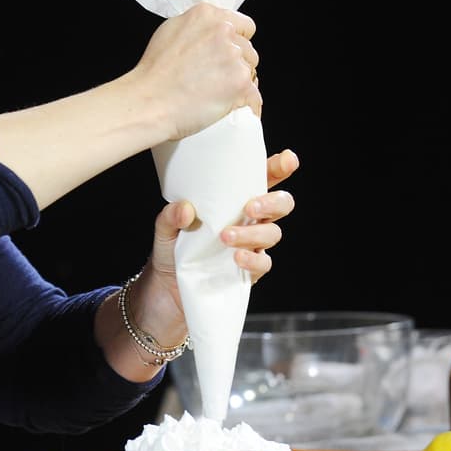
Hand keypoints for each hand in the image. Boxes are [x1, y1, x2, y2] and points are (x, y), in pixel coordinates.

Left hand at [96, 149, 298, 378]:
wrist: (165, 291)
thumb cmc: (169, 250)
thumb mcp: (163, 229)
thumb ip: (170, 216)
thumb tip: (185, 208)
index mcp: (232, 201)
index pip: (260, 179)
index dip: (277, 168)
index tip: (287, 159)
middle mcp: (248, 221)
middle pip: (281, 205)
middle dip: (272, 202)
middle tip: (250, 207)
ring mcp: (251, 246)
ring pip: (272, 234)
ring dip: (253, 234)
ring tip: (226, 237)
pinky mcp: (249, 272)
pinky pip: (264, 263)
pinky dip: (253, 260)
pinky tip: (236, 259)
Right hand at [132, 2, 261, 140]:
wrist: (148, 102)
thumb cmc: (153, 74)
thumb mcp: (169, 32)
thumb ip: (197, 27)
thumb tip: (210, 33)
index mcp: (207, 15)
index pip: (243, 26)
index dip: (235, 42)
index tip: (224, 55)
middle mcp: (224, 31)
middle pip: (248, 49)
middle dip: (236, 63)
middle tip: (213, 78)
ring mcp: (234, 56)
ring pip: (251, 71)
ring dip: (239, 82)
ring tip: (215, 93)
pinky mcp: (241, 82)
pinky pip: (254, 96)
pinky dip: (245, 104)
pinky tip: (230, 108)